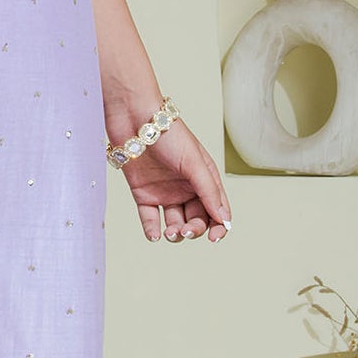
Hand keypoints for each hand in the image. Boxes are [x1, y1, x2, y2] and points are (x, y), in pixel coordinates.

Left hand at [115, 115, 231, 244]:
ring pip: (174, 222)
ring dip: (175, 232)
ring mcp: (165, 192)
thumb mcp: (195, 162)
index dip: (218, 226)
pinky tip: (155, 235)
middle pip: (196, 218)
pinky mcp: (143, 194)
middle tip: (185, 231)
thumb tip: (223, 219)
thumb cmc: (169, 134)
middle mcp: (186, 188)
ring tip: (170, 232)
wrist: (135, 119)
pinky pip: (150, 218)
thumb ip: (208, 191)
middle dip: (194, 229)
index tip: (214, 238)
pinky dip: (152, 229)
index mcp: (204, 178)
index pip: (216, 209)